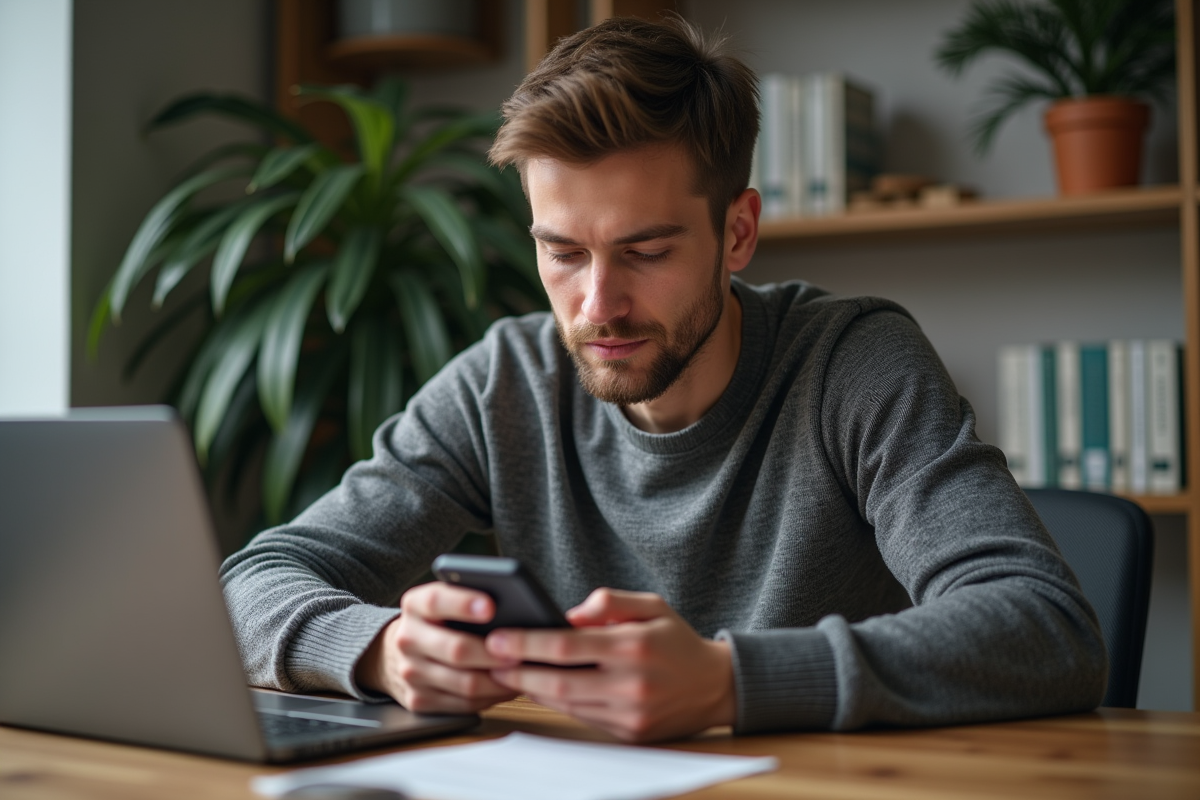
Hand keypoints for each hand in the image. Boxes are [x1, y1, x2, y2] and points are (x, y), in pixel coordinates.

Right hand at [355, 582, 519, 713]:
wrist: (394, 653)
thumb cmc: (437, 621)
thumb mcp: (443, 601)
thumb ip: (468, 597)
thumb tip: (512, 606)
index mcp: (415, 606)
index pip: (436, 601)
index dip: (463, 603)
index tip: (491, 606)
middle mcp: (408, 639)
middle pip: (456, 649)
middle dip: (493, 653)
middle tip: (520, 652)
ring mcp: (410, 673)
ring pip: (465, 683)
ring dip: (499, 680)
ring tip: (521, 672)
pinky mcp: (418, 701)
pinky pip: (464, 704)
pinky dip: (491, 697)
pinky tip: (506, 686)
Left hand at [485, 588, 735, 741]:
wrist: (716, 686)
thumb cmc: (676, 640)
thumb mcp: (652, 605)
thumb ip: (610, 601)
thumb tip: (568, 613)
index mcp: (633, 646)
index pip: (567, 646)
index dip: (527, 643)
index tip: (498, 638)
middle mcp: (631, 684)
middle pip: (558, 681)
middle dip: (518, 671)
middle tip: (491, 660)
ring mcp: (630, 714)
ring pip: (566, 704)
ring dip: (532, 689)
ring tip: (507, 672)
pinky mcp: (629, 733)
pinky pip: (582, 717)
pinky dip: (558, 703)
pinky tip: (539, 688)